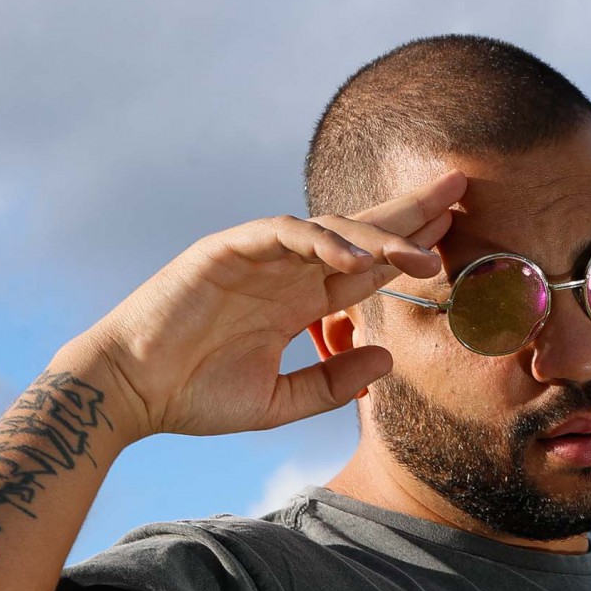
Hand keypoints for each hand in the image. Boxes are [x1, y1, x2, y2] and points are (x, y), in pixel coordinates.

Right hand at [56, 170, 465, 440]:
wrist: (130, 394)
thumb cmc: (193, 397)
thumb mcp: (279, 402)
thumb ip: (333, 383)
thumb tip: (388, 361)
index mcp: (298, 300)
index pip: (366, 266)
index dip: (410, 250)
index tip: (455, 239)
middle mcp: (284, 271)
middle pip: (359, 232)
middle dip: (410, 211)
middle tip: (460, 188)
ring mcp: (257, 256)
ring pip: (330, 228)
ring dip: (379, 235)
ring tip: (427, 249)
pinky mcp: (226, 249)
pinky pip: (283, 234)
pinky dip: (321, 239)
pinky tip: (357, 256)